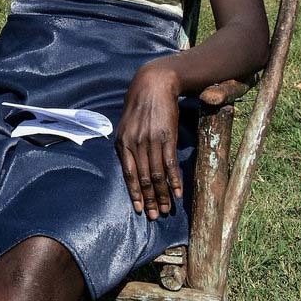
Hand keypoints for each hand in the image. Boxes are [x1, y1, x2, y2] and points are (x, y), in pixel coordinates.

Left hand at [115, 63, 182, 220]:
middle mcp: (136, 144)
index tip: (140, 210)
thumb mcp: (126, 124)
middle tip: (156, 216)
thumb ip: (127, 144)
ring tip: (168, 209)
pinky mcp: (166, 137)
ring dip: (163, 195)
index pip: (129, 175)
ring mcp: (151, 141)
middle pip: (144, 179)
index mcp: (123, 142)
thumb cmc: (139, 105)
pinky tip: (177, 193)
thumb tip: (131, 165)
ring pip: (157, 175)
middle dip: (150, 199)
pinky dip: (174, 181)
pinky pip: (170, 164)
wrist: (154, 84)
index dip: (135, 194)